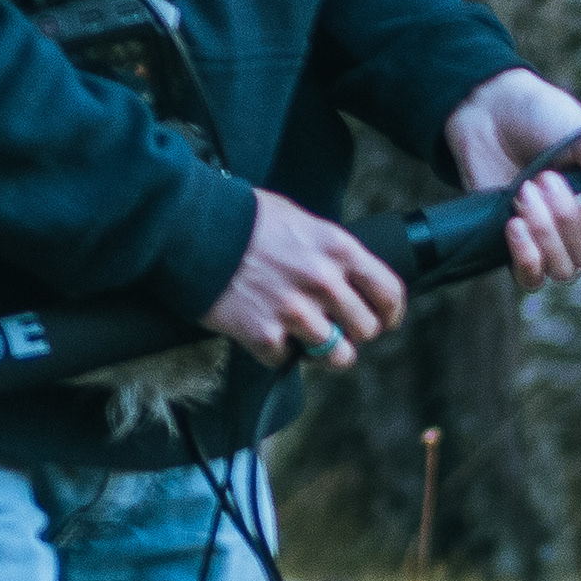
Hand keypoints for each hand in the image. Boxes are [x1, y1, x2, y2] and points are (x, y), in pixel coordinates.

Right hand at [203, 189, 406, 367]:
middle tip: (333, 326)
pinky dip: (276, 350)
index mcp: (338, 249)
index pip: (389, 293)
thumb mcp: (301, 221)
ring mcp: (295, 311)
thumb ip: (331, 253)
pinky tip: (262, 328)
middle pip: (367, 330)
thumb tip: (352, 283)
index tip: (383, 321)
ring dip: (322, 351)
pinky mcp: (265, 334)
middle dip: (352, 333)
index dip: (390, 314)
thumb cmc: (244, 220)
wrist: (191, 228)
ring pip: (338, 356)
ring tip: (302, 335)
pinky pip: (288, 360)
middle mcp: (323, 281)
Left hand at [444, 67, 580, 292]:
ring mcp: (551, 244)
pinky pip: (531, 280)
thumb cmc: (545, 119)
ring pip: (562, 270)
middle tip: (547, 179)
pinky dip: (525, 256)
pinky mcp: (517, 249)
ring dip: (543, 230)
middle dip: (569, 221)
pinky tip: (514, 224)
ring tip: (525, 189)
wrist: (490, 111)